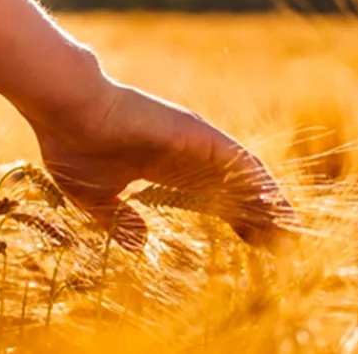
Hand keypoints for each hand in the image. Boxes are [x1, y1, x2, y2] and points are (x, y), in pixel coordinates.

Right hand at [21, 77, 300, 252]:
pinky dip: (260, 184)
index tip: (255, 246)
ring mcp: (194, 142)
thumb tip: (141, 244)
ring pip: (243, 176)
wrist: (66, 109)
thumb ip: (119, 221)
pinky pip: (238, 161)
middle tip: (285, 248)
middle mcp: (186, 153)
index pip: (211, 198)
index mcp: (163, 167)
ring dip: (268, 204)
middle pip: (235, 189)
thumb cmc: (72, 145)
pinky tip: (276, 208)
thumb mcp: (95, 197)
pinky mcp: (197, 133)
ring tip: (291, 233)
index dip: (235, 221)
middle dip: (260, 217)